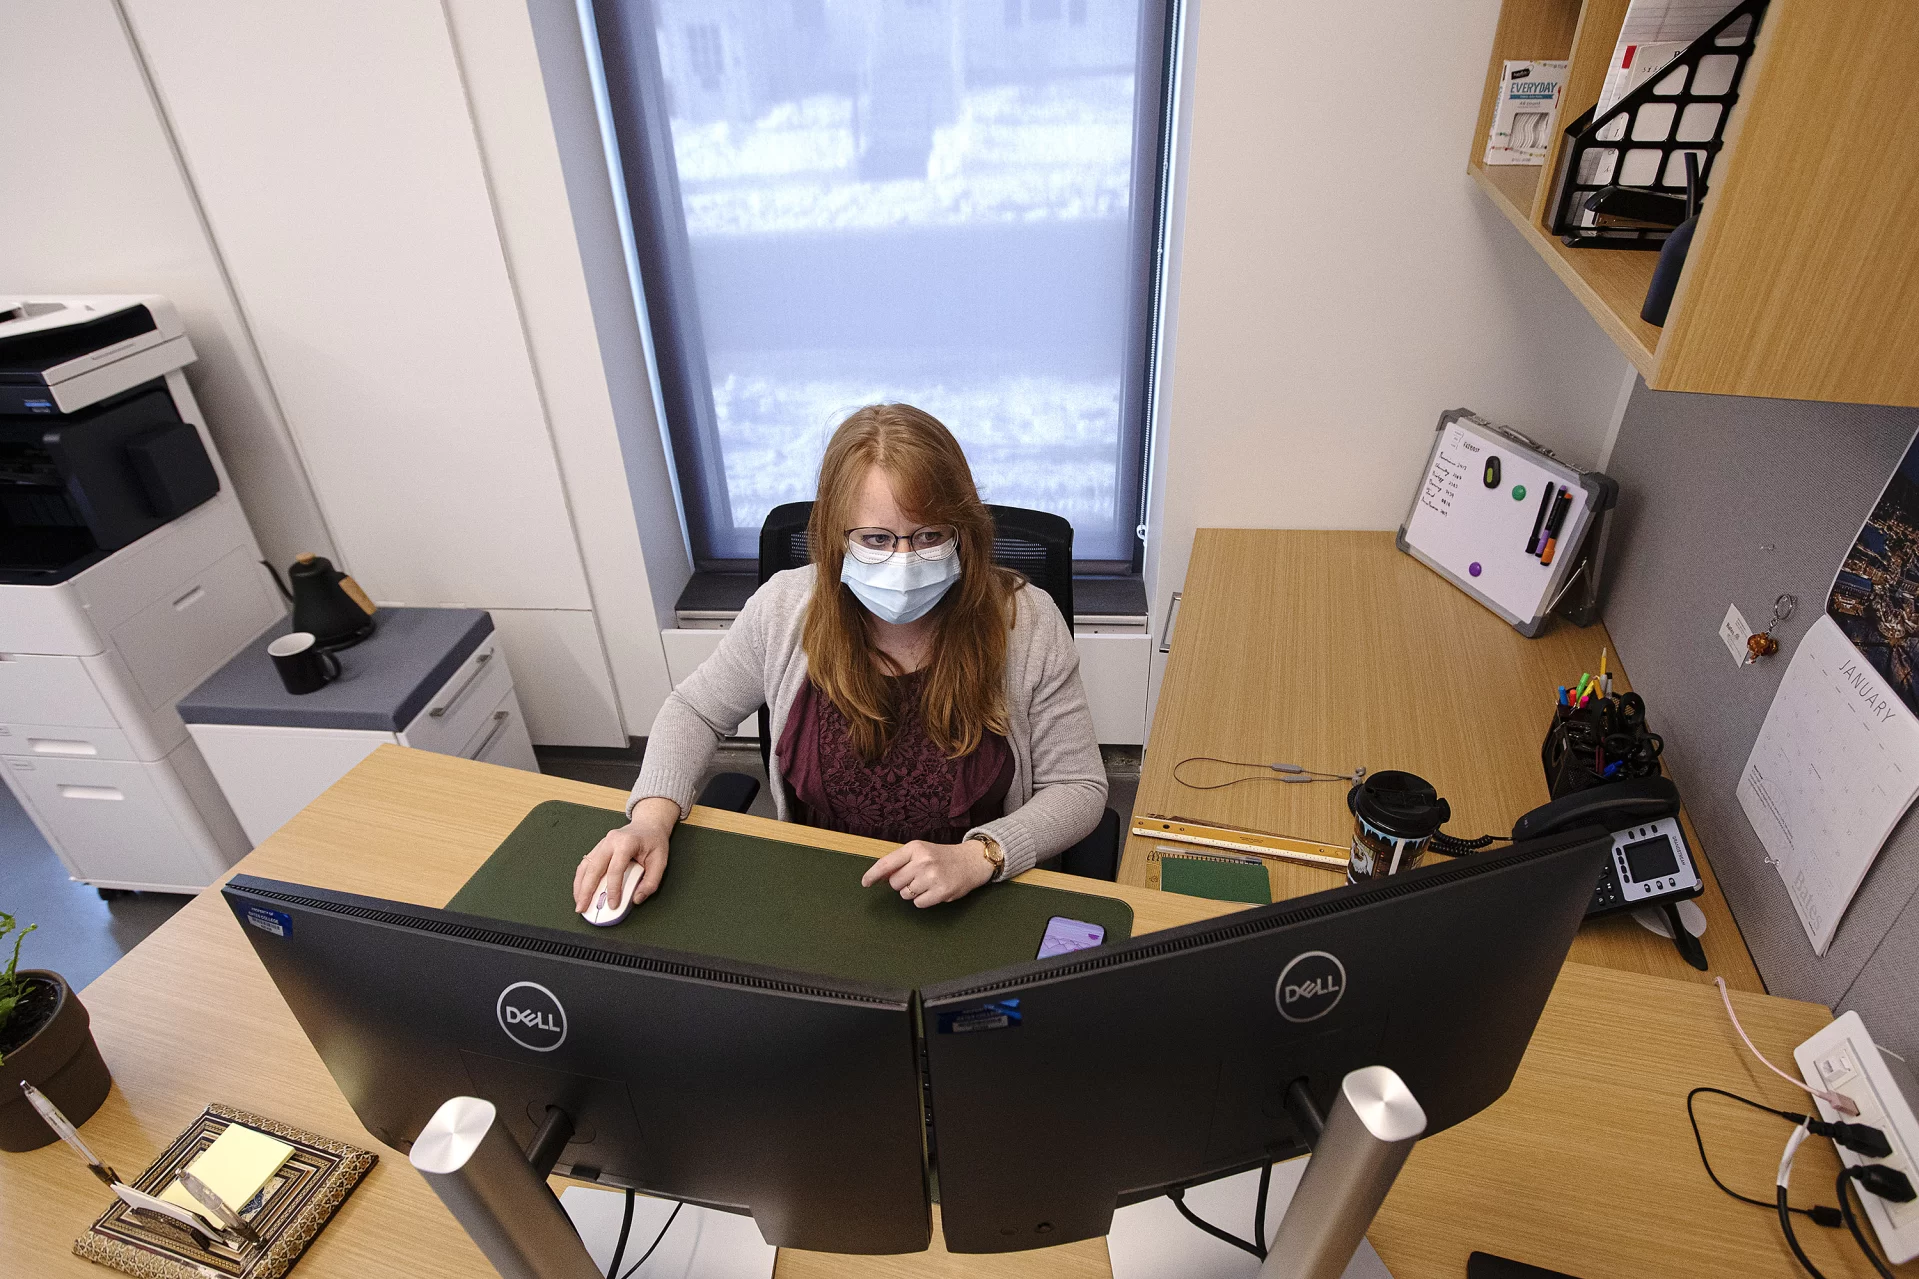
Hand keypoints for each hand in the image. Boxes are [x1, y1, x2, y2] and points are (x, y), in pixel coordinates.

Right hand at [572, 797, 677, 913]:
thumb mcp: (660, 861)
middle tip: (582, 908)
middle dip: (586, 890)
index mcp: (626, 843)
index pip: (615, 869)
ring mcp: (602, 843)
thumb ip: (651, 882)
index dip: (613, 889)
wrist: (648, 824)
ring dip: (580, 885)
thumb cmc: (654, 842)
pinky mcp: (598, 847)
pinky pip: (586, 864)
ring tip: (579, 902)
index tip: (612, 905)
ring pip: (585, 866)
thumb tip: (637, 899)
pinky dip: (581, 878)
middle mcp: (610, 841)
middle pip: (594, 868)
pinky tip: (580, 890)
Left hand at [861, 838, 995, 907]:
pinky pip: (918, 903)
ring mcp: (932, 877)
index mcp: (915, 848)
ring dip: (913, 892)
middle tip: (917, 877)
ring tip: (928, 882)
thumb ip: (901, 862)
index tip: (865, 883)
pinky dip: (924, 900)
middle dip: (902, 883)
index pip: (886, 863)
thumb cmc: (942, 857)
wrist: (971, 861)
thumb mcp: (921, 851)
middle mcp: (923, 861)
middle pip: (895, 883)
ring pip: (905, 894)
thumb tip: (879, 877)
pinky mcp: (941, 892)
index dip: (872, 875)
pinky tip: (934, 890)